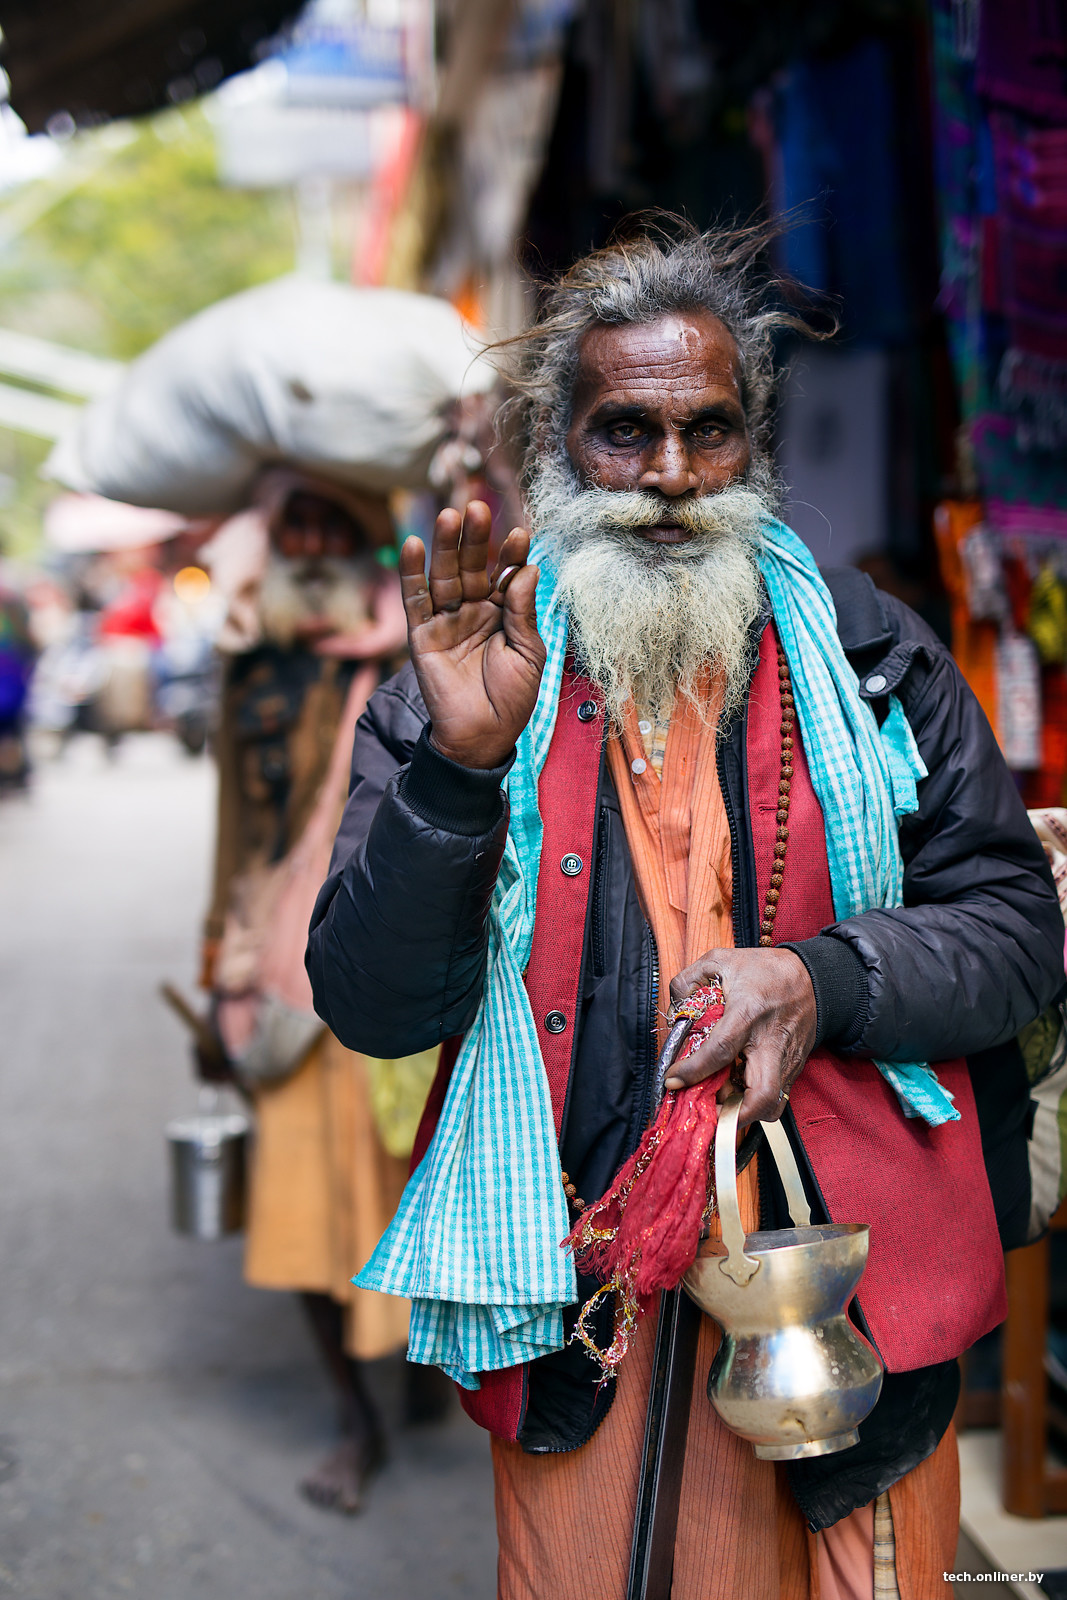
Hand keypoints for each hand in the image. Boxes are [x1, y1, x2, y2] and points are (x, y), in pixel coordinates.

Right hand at [399, 500, 545, 769]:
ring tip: (450, 516)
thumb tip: (527, 570)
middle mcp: (475, 611)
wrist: (483, 736)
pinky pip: (416, 600)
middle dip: (476, 539)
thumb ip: (523, 611)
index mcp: (504, 614)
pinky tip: (413, 544)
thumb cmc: (512, 699)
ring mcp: (447, 621)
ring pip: (444, 576)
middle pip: (473, 567)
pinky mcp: (422, 635)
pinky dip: (412, 573)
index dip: (512, 555)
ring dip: (445, 547)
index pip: (507, 575)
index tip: (520, 534)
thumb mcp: (528, 653)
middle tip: (478, 508)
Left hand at [665, 947, 816, 1127]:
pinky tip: (736, 1086)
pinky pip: (775, 1099)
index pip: (721, 1050)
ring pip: (771, 1106)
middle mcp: (771, 1043)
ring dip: (742, 1112)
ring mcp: (787, 1061)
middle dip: (731, 1115)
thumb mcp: (720, 961)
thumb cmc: (765, 970)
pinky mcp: (794, 1070)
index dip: (694, 1070)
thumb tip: (674, 1010)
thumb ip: (688, 981)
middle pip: (761, 1097)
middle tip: (705, 1109)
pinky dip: (752, 1102)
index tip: (673, 1079)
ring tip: (718, 1097)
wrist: (812, 977)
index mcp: (749, 1013)